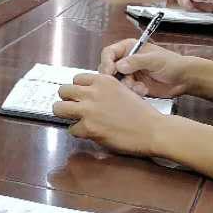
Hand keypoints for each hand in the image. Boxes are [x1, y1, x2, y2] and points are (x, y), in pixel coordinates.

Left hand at [52, 74, 175, 156]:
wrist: (153, 130)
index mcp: (103, 80)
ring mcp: (89, 109)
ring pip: (58, 108)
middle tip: (73, 108)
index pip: (77, 79)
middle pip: (63, 91)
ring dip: (64, 114)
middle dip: (67, 100)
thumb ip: (104, 90)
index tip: (81, 97)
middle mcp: (93, 92)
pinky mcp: (88, 127)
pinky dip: (78, 132)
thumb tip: (90, 96)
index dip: (78, 89)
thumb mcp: (123, 90)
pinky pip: (71, 129)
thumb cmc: (142, 113)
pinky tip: (88, 133)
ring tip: (73, 119)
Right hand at [96, 38, 192, 98]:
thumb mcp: (154, 59)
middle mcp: (126, 60)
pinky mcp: (133, 86)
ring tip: (138, 87)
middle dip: (115, 77)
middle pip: (108, 68)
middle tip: (124, 82)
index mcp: (128, 48)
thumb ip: (136, 61)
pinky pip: (124, 90)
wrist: (183, 79)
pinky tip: (143, 90)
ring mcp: (129, 74)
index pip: (109, 53)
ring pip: (115, 81)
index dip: (106, 62)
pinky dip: (132, 92)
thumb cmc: (172, 63)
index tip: (110, 71)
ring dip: (125, 86)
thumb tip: (119, 65)